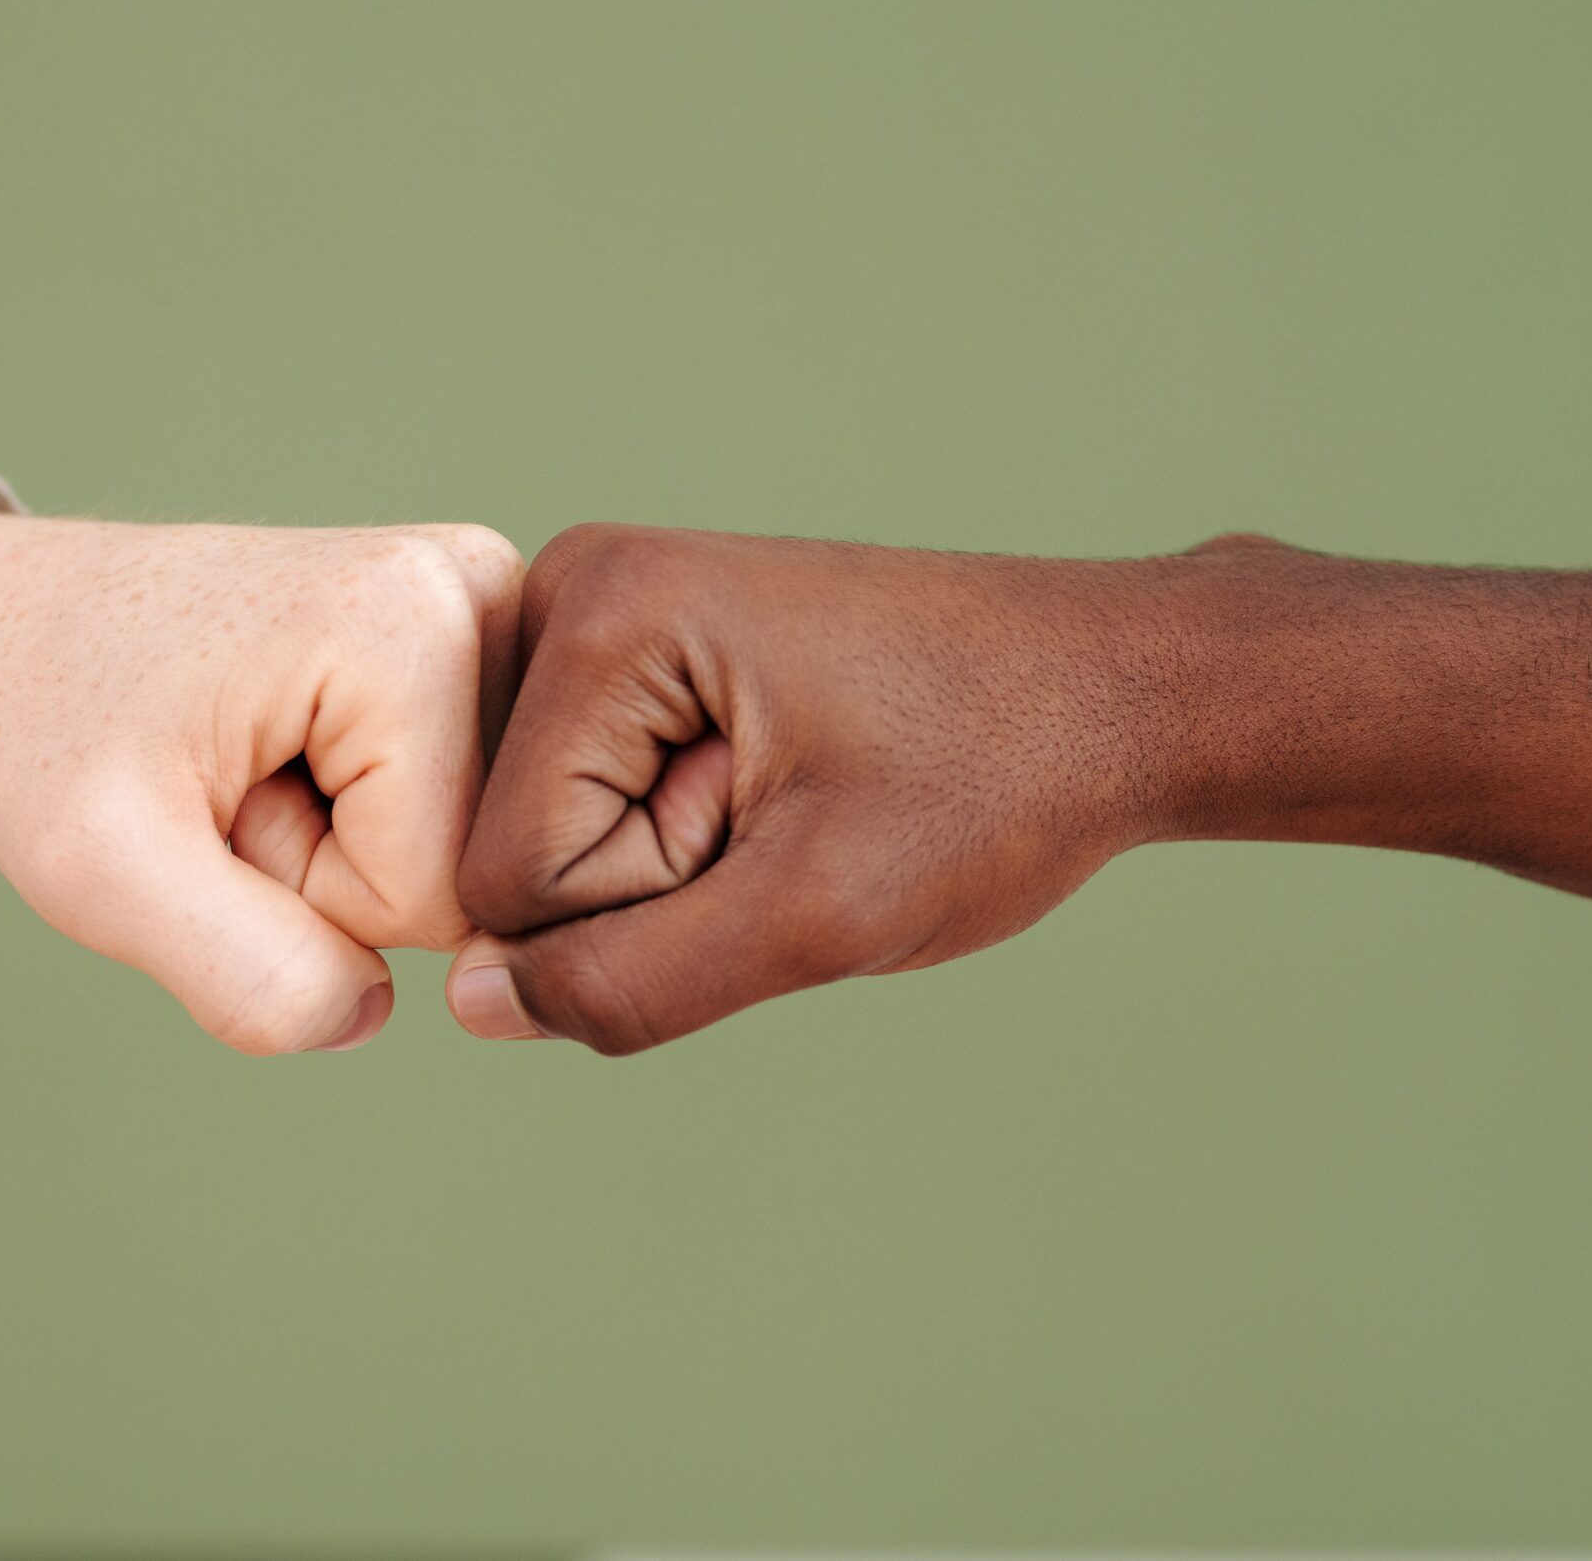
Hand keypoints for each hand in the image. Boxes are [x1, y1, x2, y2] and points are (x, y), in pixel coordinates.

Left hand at [0, 513, 522, 1053]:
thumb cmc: (36, 728)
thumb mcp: (103, 873)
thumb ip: (248, 973)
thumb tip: (368, 1012)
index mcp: (417, 620)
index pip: (443, 891)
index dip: (314, 896)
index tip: (219, 805)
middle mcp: (481, 590)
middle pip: (475, 861)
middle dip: (341, 869)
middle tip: (227, 785)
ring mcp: (486, 604)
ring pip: (472, 840)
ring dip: (350, 841)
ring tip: (246, 763)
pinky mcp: (471, 629)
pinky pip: (461, 803)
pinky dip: (367, 809)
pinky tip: (286, 748)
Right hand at [445, 524, 1186, 1051]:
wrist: (1118, 687)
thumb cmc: (995, 777)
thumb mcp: (820, 914)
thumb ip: (632, 980)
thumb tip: (474, 1006)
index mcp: (602, 609)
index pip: (506, 874)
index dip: (649, 907)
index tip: (783, 826)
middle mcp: (572, 585)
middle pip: (516, 848)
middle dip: (654, 882)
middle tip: (798, 812)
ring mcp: (600, 612)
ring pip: (556, 838)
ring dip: (675, 865)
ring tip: (799, 794)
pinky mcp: (635, 649)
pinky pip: (598, 804)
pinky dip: (687, 833)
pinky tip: (784, 783)